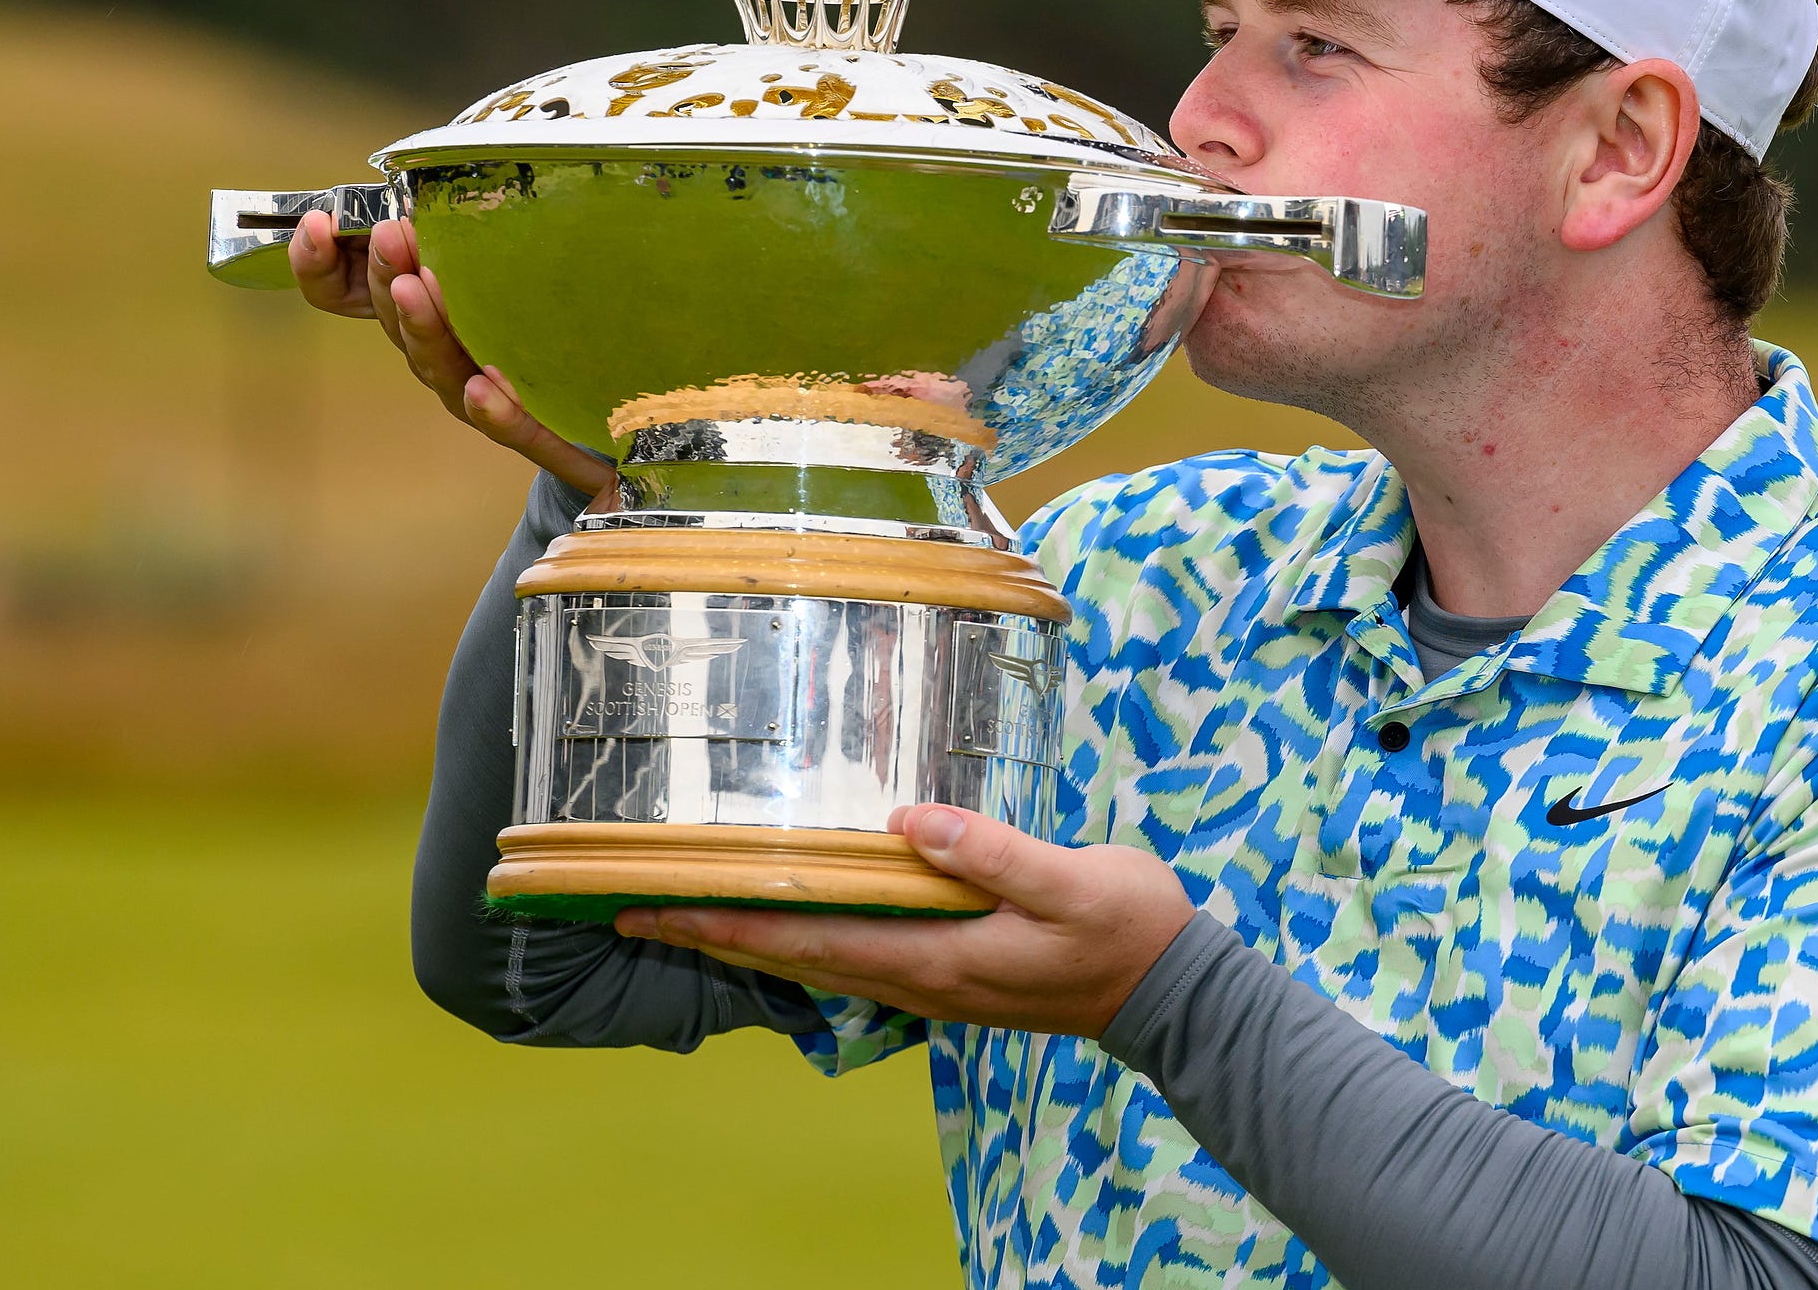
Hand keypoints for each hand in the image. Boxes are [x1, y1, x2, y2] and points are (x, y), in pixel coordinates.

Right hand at [288, 207, 617, 499]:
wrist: (623, 405)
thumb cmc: (550, 312)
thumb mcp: (507, 255)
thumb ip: (462, 226)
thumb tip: (432, 178)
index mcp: (424, 312)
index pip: (346, 294)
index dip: (318, 266)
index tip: (317, 224)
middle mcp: (443, 356)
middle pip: (397, 323)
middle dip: (388, 276)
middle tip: (391, 236)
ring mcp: (481, 398)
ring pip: (441, 368)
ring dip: (425, 327)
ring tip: (416, 288)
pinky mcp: (538, 432)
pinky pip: (511, 427)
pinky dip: (492, 409)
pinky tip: (482, 387)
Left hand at [615, 805, 1196, 1039]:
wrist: (1178, 994)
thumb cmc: (1128, 929)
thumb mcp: (1069, 879)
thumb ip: (988, 852)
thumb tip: (906, 822)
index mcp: (936, 958)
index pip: (808, 942)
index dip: (728, 925)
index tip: (654, 909)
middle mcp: (922, 981)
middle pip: (796, 959)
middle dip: (716, 934)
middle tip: (639, 912)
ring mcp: (938, 985)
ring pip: (823, 965)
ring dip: (756, 941)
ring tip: (697, 914)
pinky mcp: (957, 975)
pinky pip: (860, 960)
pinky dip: (810, 942)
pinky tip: (800, 921)